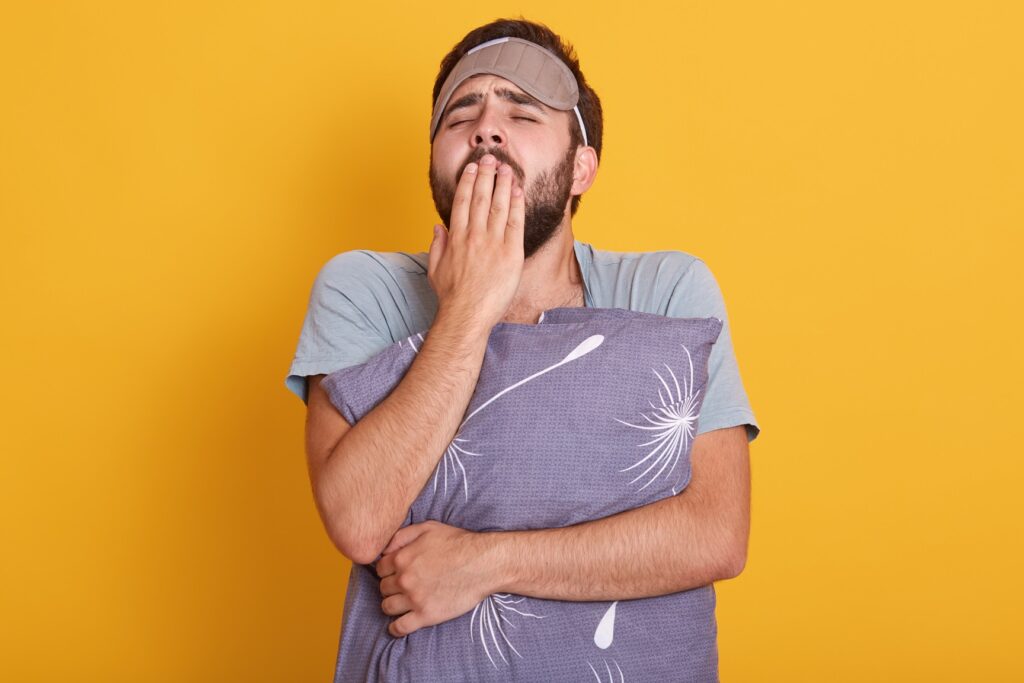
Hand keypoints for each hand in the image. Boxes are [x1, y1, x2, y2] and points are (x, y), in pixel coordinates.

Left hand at [374, 520, 499, 637]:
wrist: (483, 564)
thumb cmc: (458, 543)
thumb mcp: (428, 528)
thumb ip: (402, 535)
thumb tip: (384, 549)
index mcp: (402, 558)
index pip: (379, 568)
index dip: (388, 570)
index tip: (396, 572)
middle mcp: (404, 579)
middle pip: (383, 588)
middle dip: (391, 586)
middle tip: (404, 585)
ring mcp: (414, 599)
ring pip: (387, 607)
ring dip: (392, 604)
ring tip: (403, 602)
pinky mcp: (426, 616)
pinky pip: (400, 627)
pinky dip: (395, 628)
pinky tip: (399, 624)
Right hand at [427, 153, 525, 330]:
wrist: (467, 315)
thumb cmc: (451, 297)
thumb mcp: (435, 269)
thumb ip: (437, 245)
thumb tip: (438, 227)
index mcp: (456, 237)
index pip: (462, 202)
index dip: (468, 181)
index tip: (473, 168)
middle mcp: (474, 236)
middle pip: (481, 198)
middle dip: (486, 175)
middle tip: (491, 158)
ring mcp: (493, 243)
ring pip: (499, 205)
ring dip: (503, 184)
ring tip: (507, 168)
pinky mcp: (510, 253)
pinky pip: (515, 222)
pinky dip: (517, 204)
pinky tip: (518, 190)